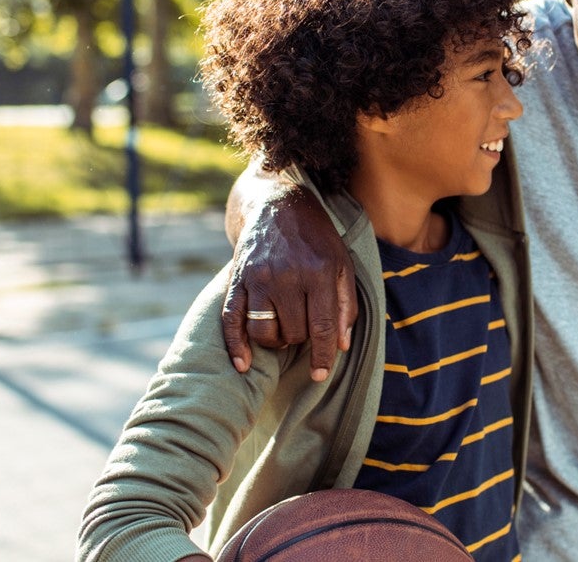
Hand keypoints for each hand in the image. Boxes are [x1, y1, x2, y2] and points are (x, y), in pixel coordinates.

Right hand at [222, 182, 355, 381]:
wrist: (278, 204)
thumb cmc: (317, 239)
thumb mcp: (342, 263)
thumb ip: (346, 305)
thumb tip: (341, 345)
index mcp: (319, 272)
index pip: (322, 327)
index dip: (322, 356)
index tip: (320, 374)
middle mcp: (287, 276)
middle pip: (293, 332)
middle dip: (300, 340)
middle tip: (304, 328)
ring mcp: (258, 278)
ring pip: (264, 331)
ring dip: (275, 341)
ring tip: (284, 331)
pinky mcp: (238, 279)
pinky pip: (232, 320)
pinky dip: (235, 346)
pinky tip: (242, 365)